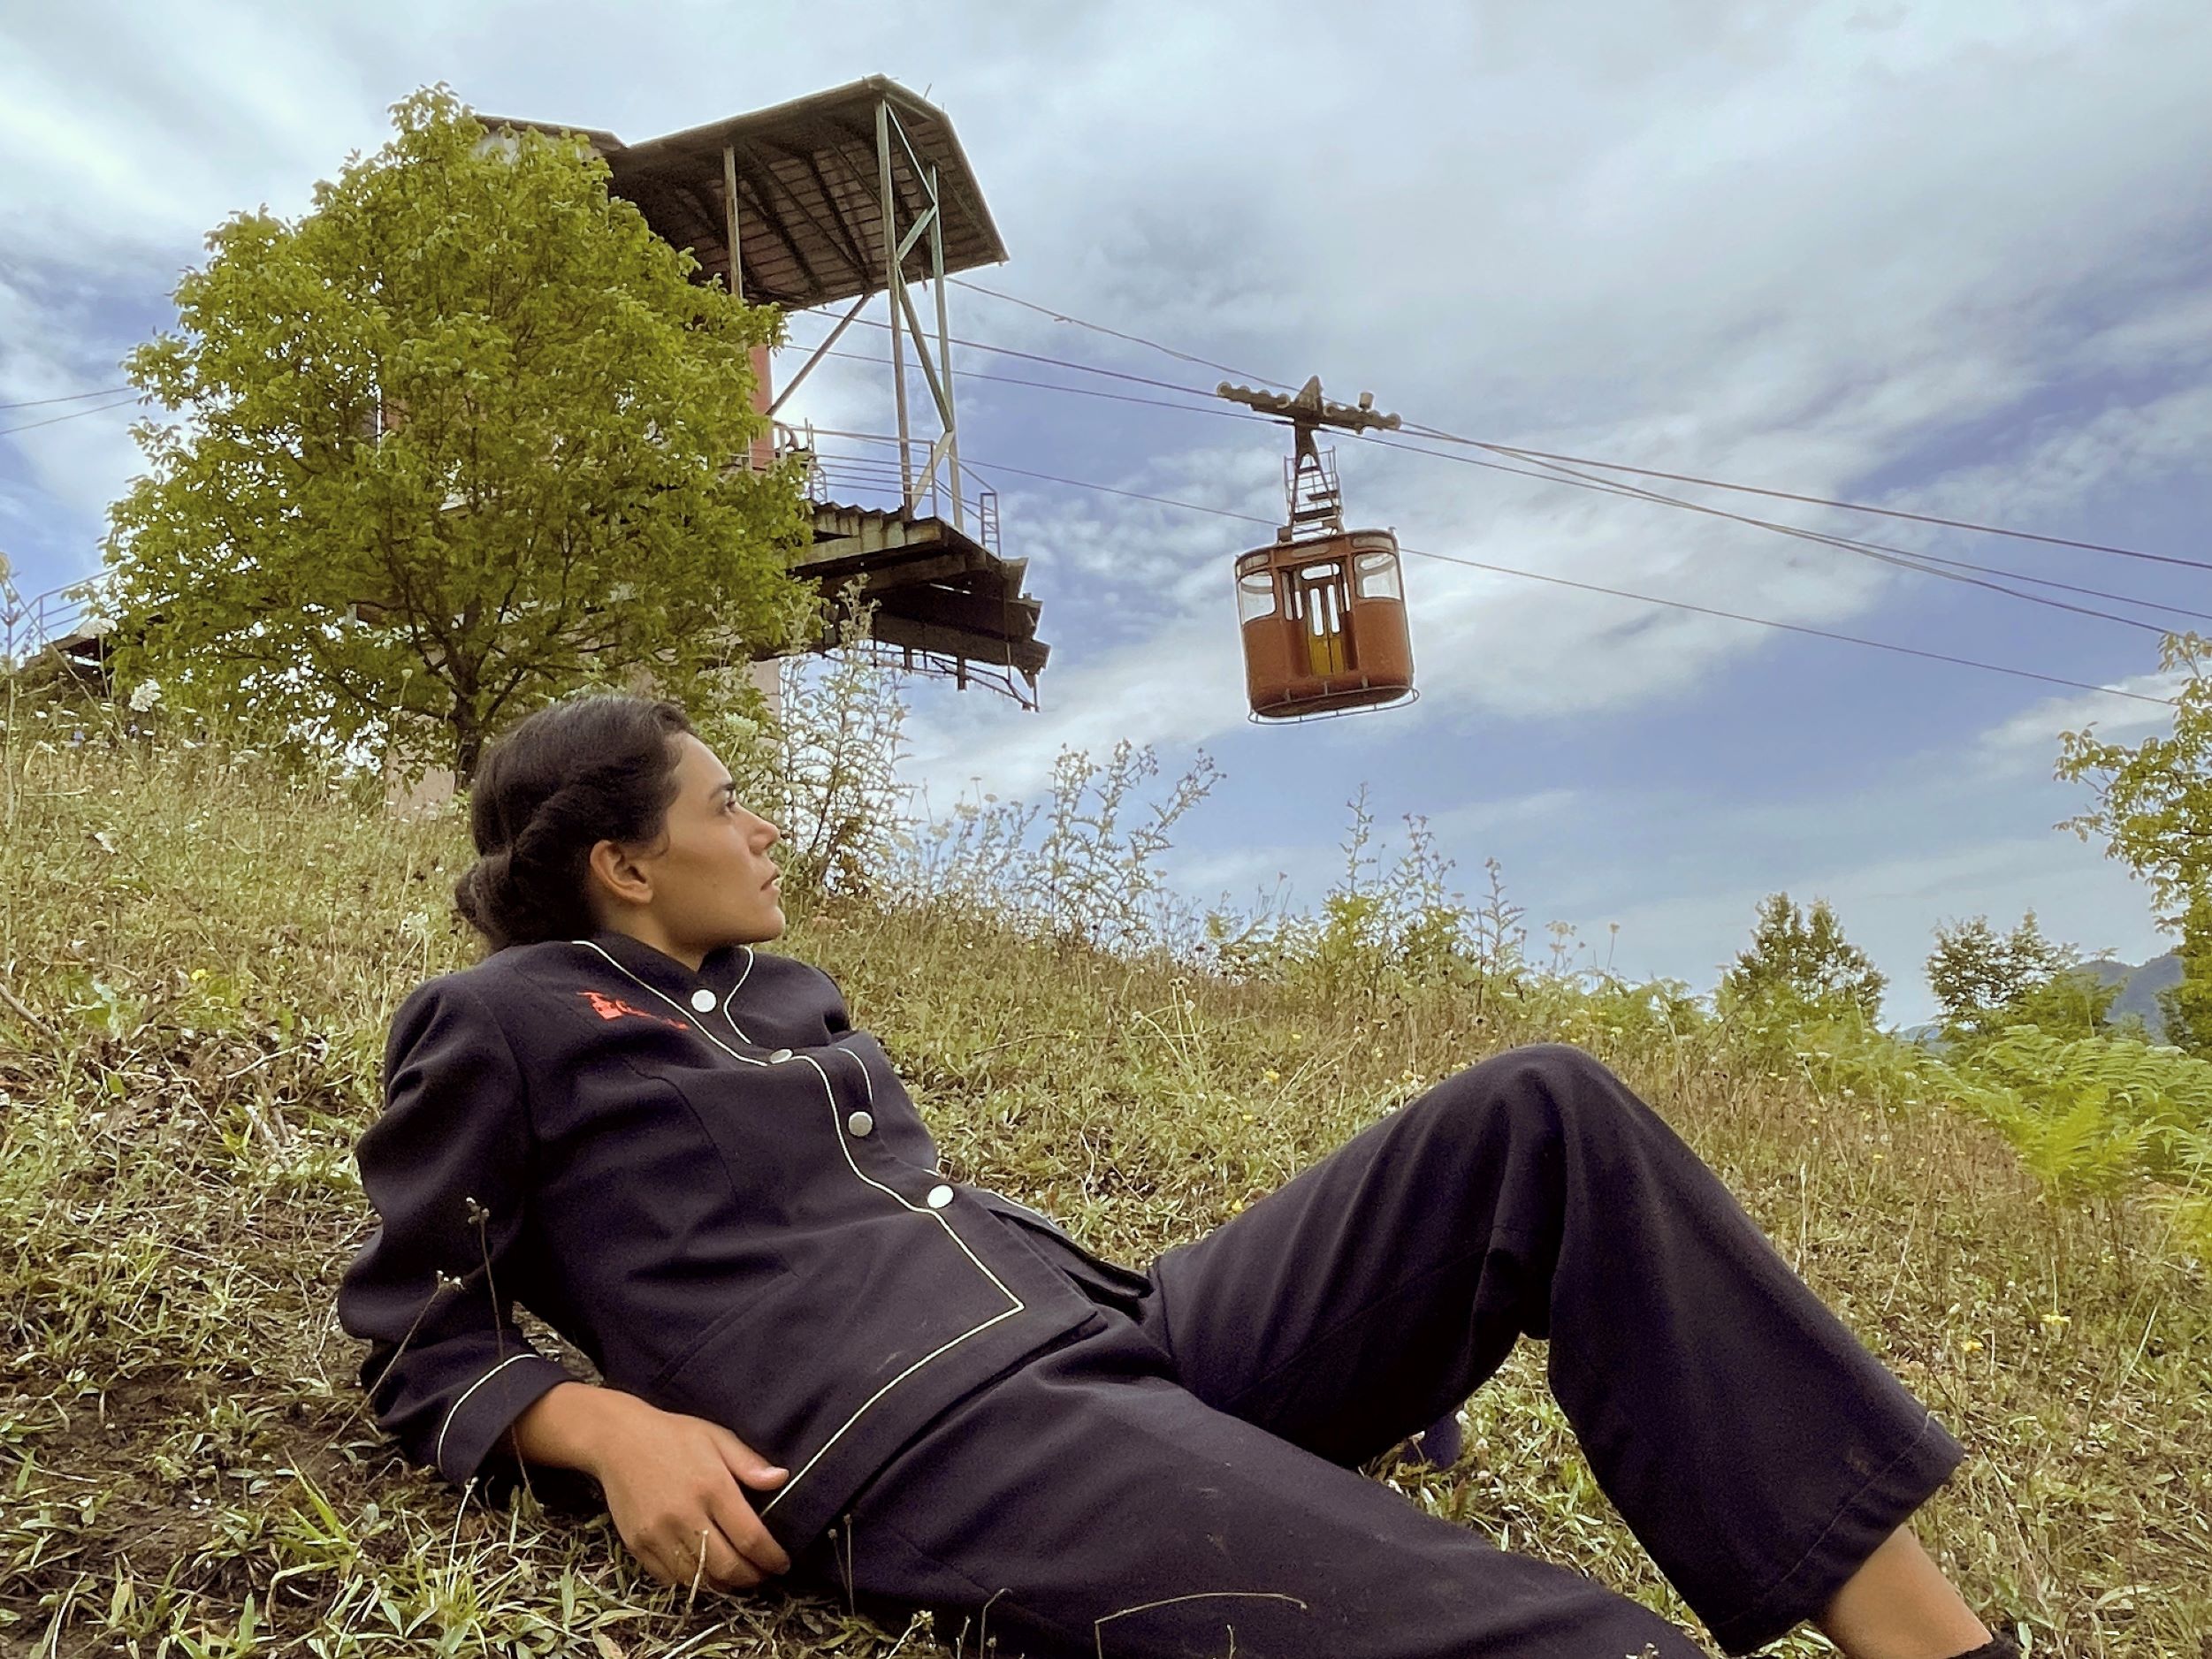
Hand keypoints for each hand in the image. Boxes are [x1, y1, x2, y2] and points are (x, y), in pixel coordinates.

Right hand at [584, 1393, 792, 1591]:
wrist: (618, 1440)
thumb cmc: (673, 1436)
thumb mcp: (717, 1437)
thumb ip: (749, 1463)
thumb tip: (781, 1480)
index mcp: (712, 1487)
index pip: (750, 1537)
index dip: (770, 1558)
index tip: (781, 1564)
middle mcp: (685, 1515)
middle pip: (726, 1567)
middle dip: (751, 1578)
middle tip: (762, 1575)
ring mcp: (658, 1534)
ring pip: (698, 1579)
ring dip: (723, 1585)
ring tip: (737, 1577)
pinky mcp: (637, 1545)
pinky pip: (670, 1578)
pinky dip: (691, 1582)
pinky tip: (704, 1573)